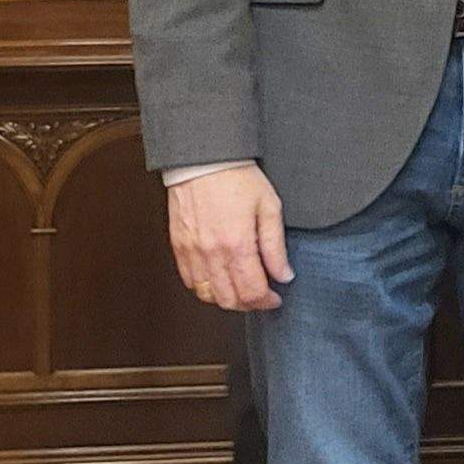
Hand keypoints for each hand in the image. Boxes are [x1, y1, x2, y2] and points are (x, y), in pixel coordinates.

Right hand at [167, 165, 291, 311]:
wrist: (203, 159)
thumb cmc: (237, 177)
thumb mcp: (269, 207)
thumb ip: (275, 246)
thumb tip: (283, 275)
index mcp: (237, 244)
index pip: (252, 292)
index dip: (267, 301)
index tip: (275, 297)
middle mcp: (212, 253)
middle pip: (229, 300)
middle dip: (248, 304)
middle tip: (260, 295)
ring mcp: (192, 252)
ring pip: (208, 296)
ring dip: (226, 298)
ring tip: (240, 287)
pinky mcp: (179, 247)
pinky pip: (190, 281)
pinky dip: (205, 287)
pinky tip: (218, 277)